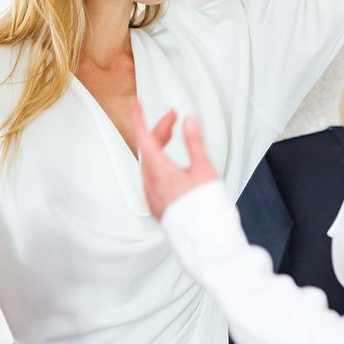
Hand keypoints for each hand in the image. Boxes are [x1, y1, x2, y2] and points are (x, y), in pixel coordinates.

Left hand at [130, 102, 217, 219]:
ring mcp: (152, 196)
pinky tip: (173, 162)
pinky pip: (152, 178)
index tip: (135, 102)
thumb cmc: (207, 208)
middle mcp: (151, 184)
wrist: (207, 241)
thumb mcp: (204, 169)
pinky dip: (160, 162)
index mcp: (159, 172)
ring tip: (174, 136)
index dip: (138, 117)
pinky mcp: (157, 206)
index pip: (142, 137)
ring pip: (149, 163)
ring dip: (159, 146)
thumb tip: (189, 120)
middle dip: (159, 130)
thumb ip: (194, 142)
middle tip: (173, 117)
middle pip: (147, 149)